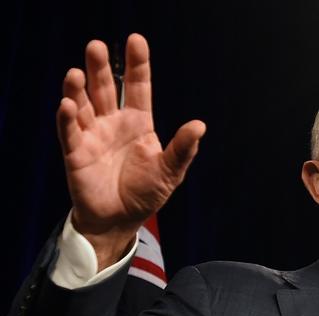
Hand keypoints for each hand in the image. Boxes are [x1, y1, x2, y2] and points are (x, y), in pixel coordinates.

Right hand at [56, 33, 204, 269]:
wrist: (120, 220)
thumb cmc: (146, 193)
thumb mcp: (170, 171)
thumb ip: (182, 149)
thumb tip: (200, 125)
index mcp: (139, 123)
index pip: (138, 87)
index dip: (138, 65)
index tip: (137, 40)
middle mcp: (113, 123)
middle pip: (106, 88)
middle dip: (100, 68)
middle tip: (96, 46)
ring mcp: (93, 135)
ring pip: (83, 104)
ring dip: (77, 88)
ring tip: (76, 73)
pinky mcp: (76, 152)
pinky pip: (70, 131)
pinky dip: (68, 117)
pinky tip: (68, 105)